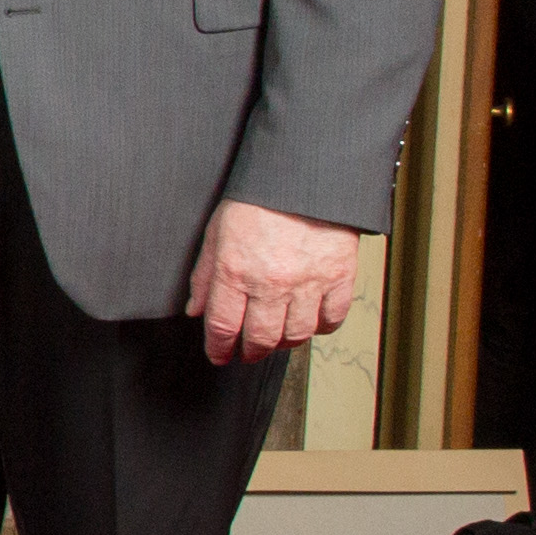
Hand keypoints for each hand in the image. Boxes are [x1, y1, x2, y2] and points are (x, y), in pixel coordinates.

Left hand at [189, 199, 358, 366]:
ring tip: (276, 339)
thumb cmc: (258, 202)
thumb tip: (196, 310)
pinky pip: (332, 319)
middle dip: (250, 352)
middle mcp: (270, 283)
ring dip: (283, 343)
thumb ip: (205, 275)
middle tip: (247, 353)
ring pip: (296, 335)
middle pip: (260, 338)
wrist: (305, 179)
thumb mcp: (217, 233)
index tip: (218, 355)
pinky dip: (320, 327)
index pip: (222, 326)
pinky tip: (310, 322)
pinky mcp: (339, 278)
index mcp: (234, 271)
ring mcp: (308, 282)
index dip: (218, 348)